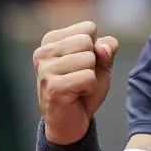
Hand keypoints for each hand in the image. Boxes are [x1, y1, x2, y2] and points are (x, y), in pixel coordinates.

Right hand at [34, 21, 118, 144]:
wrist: (70, 123)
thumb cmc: (83, 89)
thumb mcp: (101, 63)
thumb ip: (107, 47)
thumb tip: (102, 48)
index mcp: (52, 40)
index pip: (88, 28)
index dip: (95, 48)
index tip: (82, 64)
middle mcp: (43, 51)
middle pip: (87, 41)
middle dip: (93, 62)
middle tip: (80, 77)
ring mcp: (46, 69)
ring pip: (88, 59)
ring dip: (91, 76)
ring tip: (78, 86)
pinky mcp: (53, 86)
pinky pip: (88, 77)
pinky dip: (89, 88)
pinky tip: (76, 95)